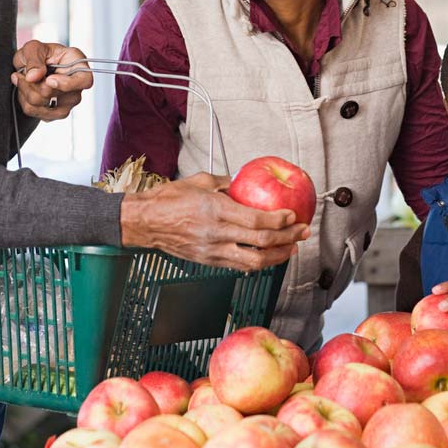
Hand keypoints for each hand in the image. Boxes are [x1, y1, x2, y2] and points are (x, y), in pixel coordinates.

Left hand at [11, 40, 93, 120]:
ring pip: (48, 109)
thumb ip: (34, 60)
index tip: (49, 80)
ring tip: (22, 81)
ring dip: (27, 95)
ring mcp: (68, 102)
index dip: (68, 84)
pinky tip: (25, 91)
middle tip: (22, 74)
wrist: (29, 65)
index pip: (85, 80)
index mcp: (77, 65)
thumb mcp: (32, 48)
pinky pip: (39, 114)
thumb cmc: (38, 54)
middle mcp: (76, 86)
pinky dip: (26, 103)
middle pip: (60, 96)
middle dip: (34, 86)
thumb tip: (34, 76)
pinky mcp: (56, 112)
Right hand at [119, 173, 310, 270]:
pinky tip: (268, 256)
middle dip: (288, 238)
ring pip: (254, 261)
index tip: (293, 216)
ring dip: (278, 255)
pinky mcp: (208, 261)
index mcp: (216, 210)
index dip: (280, 220)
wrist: (145, 222)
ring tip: (291, 248)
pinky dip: (258, 262)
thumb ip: (224, 182)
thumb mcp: (199, 181)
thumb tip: (242, 182)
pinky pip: (239, 266)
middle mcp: (216, 233)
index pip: (257, 220)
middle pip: (262, 241)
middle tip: (302, 232)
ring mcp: (212, 250)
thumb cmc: (167, 200)